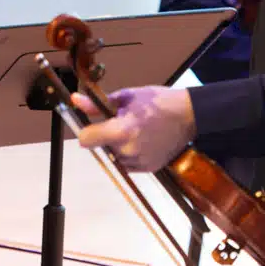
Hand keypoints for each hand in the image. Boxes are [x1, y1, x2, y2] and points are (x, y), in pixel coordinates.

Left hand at [72, 85, 195, 172]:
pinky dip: (132, 153)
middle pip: (102, 146)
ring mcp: (139, 162)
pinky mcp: (148, 168)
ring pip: (115, 155)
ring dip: (120, 145)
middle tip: (124, 122)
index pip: (86, 139)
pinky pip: (129, 162)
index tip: (93, 125)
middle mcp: (128, 150)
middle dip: (107, 135)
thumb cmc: (159, 102)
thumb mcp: (127, 97)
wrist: (189, 115)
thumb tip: (75, 100)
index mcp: (121, 131)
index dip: (87, 131)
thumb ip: (97, 104)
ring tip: (138, 130)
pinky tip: (145, 140)